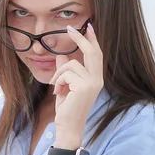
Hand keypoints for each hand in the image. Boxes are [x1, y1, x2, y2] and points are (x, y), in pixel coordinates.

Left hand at [48, 23, 103, 145]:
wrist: (69, 127)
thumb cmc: (67, 109)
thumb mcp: (65, 87)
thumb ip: (65, 71)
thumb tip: (62, 54)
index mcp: (96, 79)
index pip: (96, 55)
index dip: (92, 40)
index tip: (88, 27)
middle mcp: (97, 79)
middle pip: (92, 52)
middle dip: (80, 38)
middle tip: (69, 28)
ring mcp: (92, 83)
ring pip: (71, 64)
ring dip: (59, 74)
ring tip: (56, 87)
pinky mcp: (84, 86)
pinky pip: (66, 73)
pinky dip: (58, 81)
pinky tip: (58, 93)